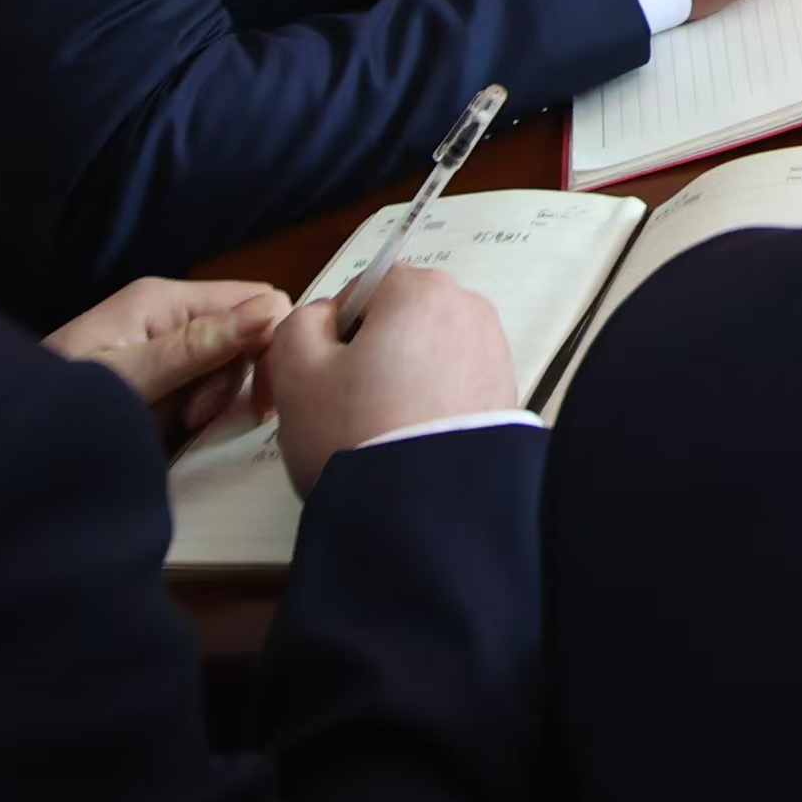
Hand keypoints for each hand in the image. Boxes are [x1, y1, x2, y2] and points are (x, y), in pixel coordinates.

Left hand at [44, 275, 289, 446]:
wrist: (9, 441)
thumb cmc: (58, 404)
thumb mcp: (130, 377)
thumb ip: (197, 346)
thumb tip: (267, 312)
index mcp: (164, 299)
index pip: (256, 299)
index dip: (269, 343)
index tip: (255, 394)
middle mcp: (169, 314)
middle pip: (247, 333)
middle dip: (237, 378)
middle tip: (198, 414)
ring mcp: (165, 345)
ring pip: (232, 363)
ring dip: (218, 398)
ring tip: (180, 423)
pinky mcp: (161, 376)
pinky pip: (207, 384)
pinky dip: (203, 408)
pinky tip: (177, 426)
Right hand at [263, 260, 520, 495]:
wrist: (424, 512)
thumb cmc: (357, 434)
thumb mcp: (296, 370)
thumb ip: (299, 322)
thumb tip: (323, 318)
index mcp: (422, 288)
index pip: (363, 290)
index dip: (334, 332)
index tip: (325, 375)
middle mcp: (469, 309)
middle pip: (399, 321)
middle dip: (372, 357)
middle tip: (348, 407)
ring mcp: (494, 353)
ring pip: (426, 356)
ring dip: (401, 383)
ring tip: (380, 430)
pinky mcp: (506, 396)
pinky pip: (453, 388)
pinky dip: (431, 407)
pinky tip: (411, 442)